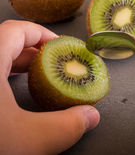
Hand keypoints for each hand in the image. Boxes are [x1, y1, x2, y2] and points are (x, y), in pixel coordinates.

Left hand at [0, 20, 99, 154]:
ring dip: (19, 63)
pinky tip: (11, 91)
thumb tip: (90, 117)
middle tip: (54, 65)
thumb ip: (63, 127)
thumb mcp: (23, 140)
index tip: (60, 47)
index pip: (19, 29)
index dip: (44, 35)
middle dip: (35, 52)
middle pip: (8, 41)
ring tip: (38, 76)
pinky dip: (3, 75)